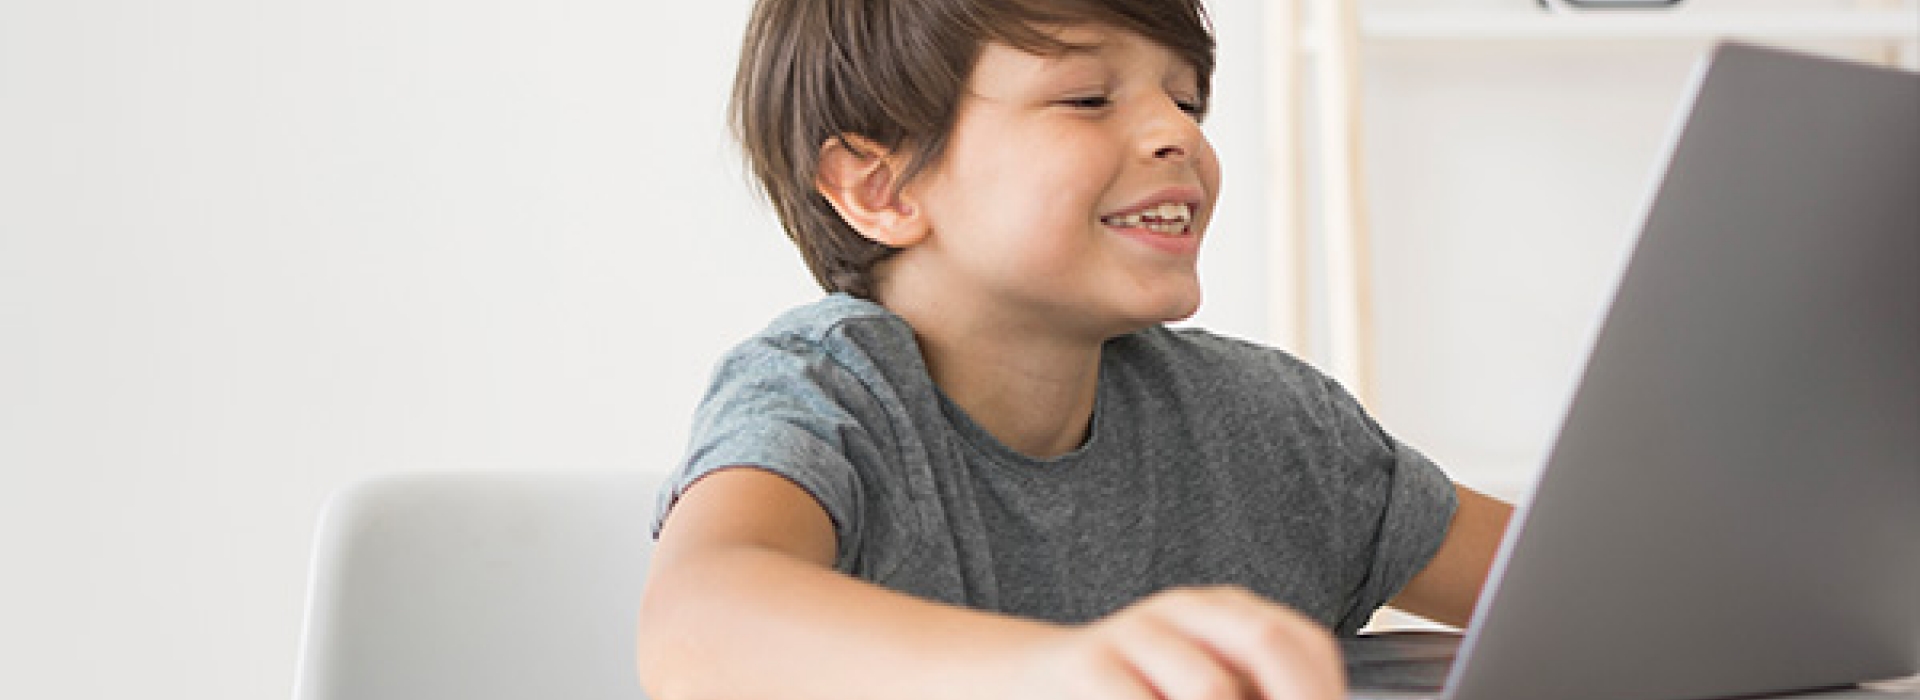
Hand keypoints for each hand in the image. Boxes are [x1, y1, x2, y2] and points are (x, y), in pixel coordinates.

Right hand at [1010, 586, 1344, 699]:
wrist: (1040, 678)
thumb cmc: (1138, 692)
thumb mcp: (1204, 686)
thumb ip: (1252, 694)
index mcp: (1227, 613)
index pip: (1304, 643)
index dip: (1322, 690)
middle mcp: (1186, 610)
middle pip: (1265, 640)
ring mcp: (1136, 632)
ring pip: (1210, 687)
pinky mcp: (1088, 663)